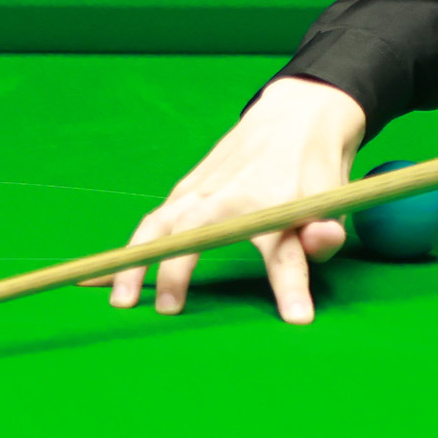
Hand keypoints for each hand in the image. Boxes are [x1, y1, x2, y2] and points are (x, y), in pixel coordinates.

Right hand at [107, 76, 366, 323]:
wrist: (295, 118)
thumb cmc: (314, 170)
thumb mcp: (333, 199)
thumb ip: (326, 231)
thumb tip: (322, 242)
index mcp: (274, 203)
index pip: (284, 253)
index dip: (290, 287)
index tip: (297, 319)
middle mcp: (230, 197)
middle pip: (195, 233)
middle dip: (179, 269)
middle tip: (168, 310)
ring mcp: (201, 192)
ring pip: (161, 226)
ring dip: (136, 260)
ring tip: (121, 300)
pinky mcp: (186, 192)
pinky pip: (152, 222)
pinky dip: (127, 248)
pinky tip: (103, 274)